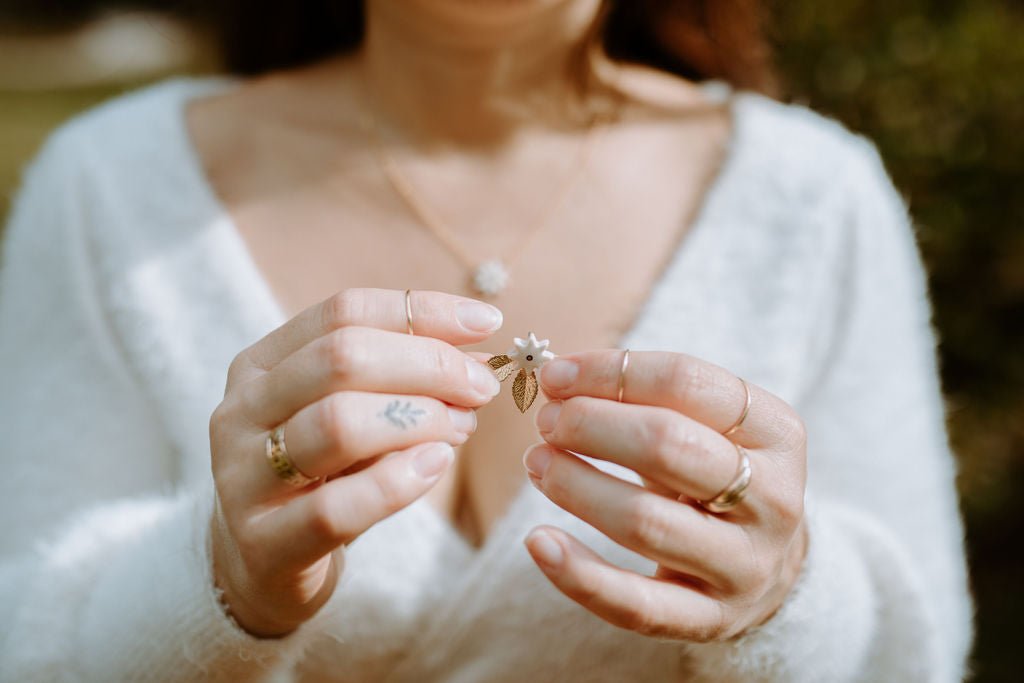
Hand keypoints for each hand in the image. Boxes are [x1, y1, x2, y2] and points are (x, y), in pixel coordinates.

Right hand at [208, 288, 502, 637]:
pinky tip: (435, 466)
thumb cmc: (319, 478)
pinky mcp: (262, 541)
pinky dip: (396, 482)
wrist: (259, 566)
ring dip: (418, 418)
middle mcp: (241, 410)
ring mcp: (243, 477)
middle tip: (481, 386)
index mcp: (261, 364)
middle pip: (341, 358)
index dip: (421, 310)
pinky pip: (334, 509)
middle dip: (429, 365)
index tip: (486, 322)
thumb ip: (401, 380)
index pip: (343, 312)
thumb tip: (477, 354)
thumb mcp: (351, 415)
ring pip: (338, 423)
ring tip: (461, 428)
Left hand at [521, 350, 808, 642]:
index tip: (556, 375)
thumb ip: (643, 398)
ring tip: (536, 463)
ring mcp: (744, 566)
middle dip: (591, 425)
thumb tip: (558, 379)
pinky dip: (578, 573)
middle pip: (668, 446)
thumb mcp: (708, 427)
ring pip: (645, 522)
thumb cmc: (716, 475)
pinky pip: (636, 604)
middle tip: (547, 420)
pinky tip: (538, 541)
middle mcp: (772, 499)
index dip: (612, 371)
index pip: (687, 383)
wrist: (771, 566)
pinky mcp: (710, 620)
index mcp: (777, 433)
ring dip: (575, 486)